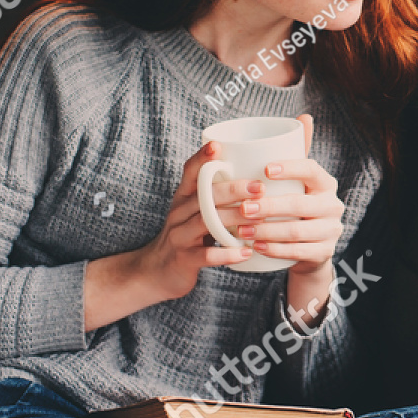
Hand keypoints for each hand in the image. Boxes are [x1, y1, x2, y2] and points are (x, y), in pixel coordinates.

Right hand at [82, 139, 259, 329]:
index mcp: (184, 197)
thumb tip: (254, 173)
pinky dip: (227, 254)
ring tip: (260, 218)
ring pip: (206, 222)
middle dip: (233, 189)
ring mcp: (179, 236)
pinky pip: (206, 256)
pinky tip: (246, 252)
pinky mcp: (184, 259)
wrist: (157, 272)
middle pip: (204, 196)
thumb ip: (216, 194)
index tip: (217, 145)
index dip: (201, 158)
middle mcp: (179, 212)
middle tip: (260, 187)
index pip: (190, 172)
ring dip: (234, 218)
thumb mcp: (196, 211)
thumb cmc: (188, 235)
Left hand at [229, 114, 345, 322]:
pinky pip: (299, 252)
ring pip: (298, 231)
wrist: (311, 247)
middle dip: (269, 206)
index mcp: (325, 183)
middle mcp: (333, 205)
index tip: (264, 170)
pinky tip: (257, 247)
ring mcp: (331, 231)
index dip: (289, 168)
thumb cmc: (297, 205)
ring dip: (267, 230)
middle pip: (300, 204)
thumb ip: (297, 151)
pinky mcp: (324, 253)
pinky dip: (276, 250)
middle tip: (242, 207)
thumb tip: (304, 116)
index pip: (311, 170)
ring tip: (242, 230)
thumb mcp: (298, 180)